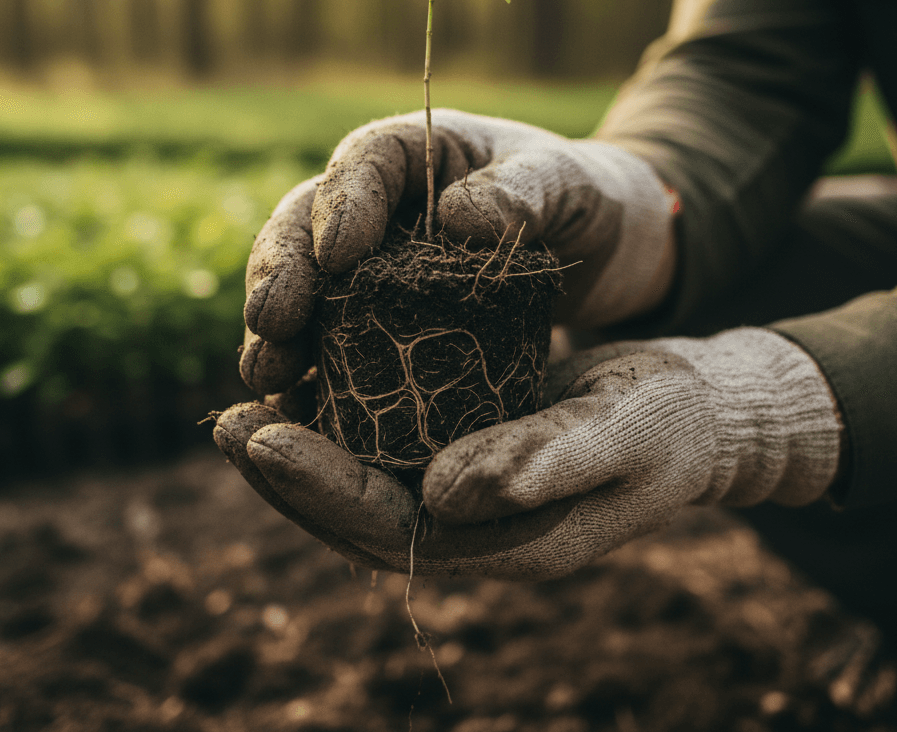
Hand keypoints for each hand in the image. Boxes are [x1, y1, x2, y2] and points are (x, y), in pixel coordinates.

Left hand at [216, 328, 840, 578]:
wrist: (700, 415)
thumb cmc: (671, 423)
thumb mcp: (621, 433)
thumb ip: (543, 464)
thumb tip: (445, 493)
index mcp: (510, 539)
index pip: (394, 527)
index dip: (320, 488)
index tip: (255, 439)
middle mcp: (477, 526)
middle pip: (360, 515)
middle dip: (290, 477)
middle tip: (224, 426)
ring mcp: (469, 493)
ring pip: (365, 484)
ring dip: (303, 453)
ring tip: (244, 408)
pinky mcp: (468, 451)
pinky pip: (389, 446)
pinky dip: (343, 423)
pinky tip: (310, 383)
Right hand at [240, 109, 676, 396]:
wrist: (602, 249)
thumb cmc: (584, 199)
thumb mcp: (569, 184)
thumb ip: (525, 190)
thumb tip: (455, 216)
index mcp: (417, 153)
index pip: (363, 164)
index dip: (340, 205)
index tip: (338, 255)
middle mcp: (378, 208)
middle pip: (305, 227)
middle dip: (282, 272)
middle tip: (270, 321)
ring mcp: (372, 268)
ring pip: (305, 290)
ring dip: (278, 331)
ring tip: (266, 376)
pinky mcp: (380, 324)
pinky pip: (331, 344)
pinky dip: (308, 374)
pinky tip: (292, 411)